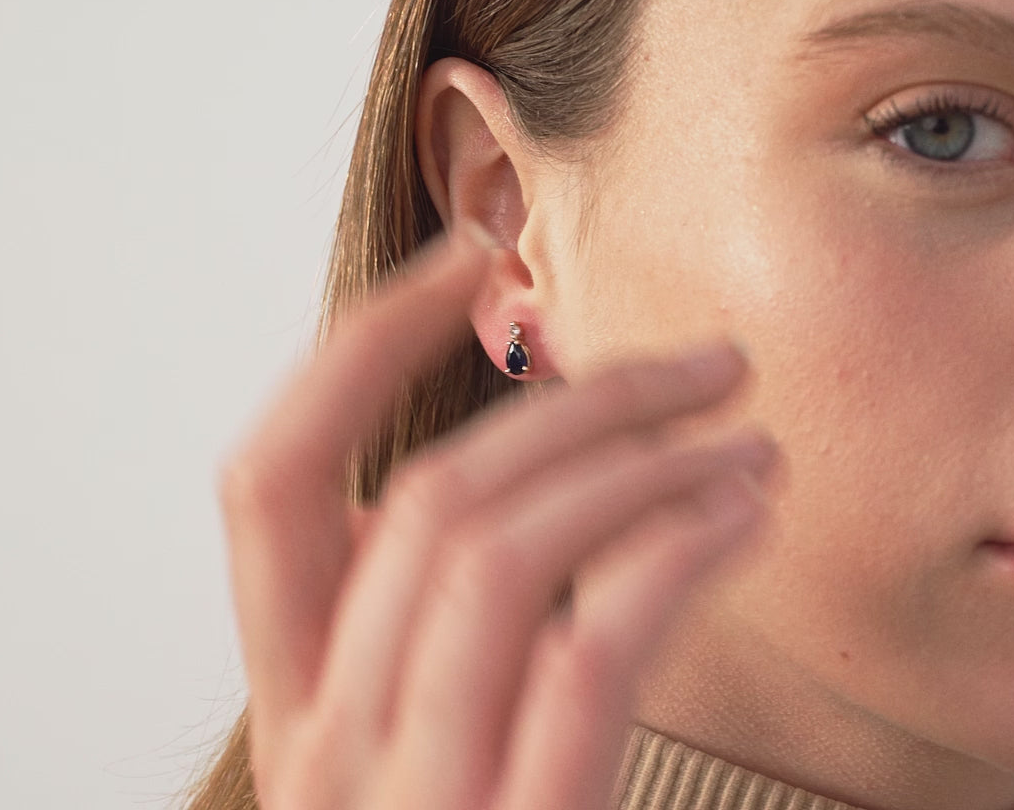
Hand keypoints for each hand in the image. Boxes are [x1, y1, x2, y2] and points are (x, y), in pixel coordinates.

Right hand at [219, 227, 774, 809]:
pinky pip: (588, 649)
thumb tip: (535, 431)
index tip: (472, 258)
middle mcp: (322, 739)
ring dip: (642, 459)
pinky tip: (744, 508)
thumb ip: (441, 590)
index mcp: (295, 686)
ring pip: (504, 554)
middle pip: (425, 498)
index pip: (270, 473)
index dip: (361, 344)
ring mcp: (409, 799)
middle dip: (574, 397)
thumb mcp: (421, 705)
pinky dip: (673, 548)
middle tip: (699, 358)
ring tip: (744, 424)